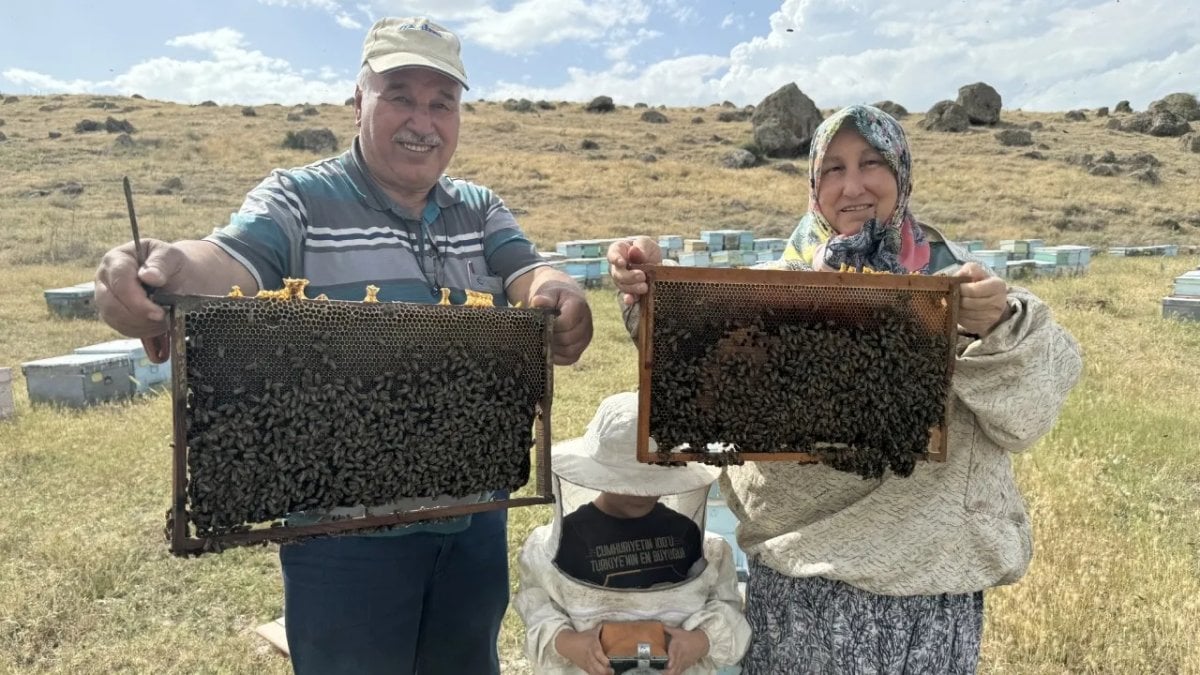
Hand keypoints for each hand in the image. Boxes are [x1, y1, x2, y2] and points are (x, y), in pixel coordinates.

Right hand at [95, 238, 185, 362]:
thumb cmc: (173, 264)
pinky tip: (157, 326)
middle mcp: (105, 279)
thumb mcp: (172, 257)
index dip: (137, 300)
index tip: (159, 312)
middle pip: (110, 304)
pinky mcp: (113, 314)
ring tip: (164, 322)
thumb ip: (161, 263)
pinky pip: (121, 328)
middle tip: (163, 319)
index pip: (119, 281)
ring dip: (141, 326)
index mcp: (117, 259)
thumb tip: (149, 276)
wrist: (179, 277)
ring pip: (114, 319)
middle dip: (138, 316)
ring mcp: (106, 298)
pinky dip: (141, 331)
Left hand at [530, 280, 592, 364]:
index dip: (552, 326)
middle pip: (569, 339)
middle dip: (552, 338)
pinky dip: (559, 357)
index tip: (541, 324)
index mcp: (579, 306)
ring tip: (544, 341)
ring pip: (571, 351)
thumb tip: (538, 301)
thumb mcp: (548, 292)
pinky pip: (571, 358)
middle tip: (540, 334)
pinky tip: (549, 349)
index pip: (566, 323)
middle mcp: (587, 322)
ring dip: (555, 349)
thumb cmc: (554, 297)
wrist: (563, 301)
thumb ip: (544, 297)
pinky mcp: (581, 347)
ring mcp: (586, 337)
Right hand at [554, 627, 612, 674]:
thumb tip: (610, 623)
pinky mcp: (585, 668)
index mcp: (593, 646)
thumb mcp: (591, 631)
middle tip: (612, 670)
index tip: (609, 662)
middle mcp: (590, 656)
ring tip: (610, 673)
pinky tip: (603, 674)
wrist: (567, 644)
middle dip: (606, 671)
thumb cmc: (581, 637)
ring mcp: (587, 663)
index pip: (598, 654)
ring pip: (595, 672)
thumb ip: (601, 629)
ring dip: (603, 674)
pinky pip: (592, 674)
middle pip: (597, 667)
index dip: (604, 660)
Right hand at [608, 236, 661, 304]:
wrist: (654, 262)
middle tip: (642, 276)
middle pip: (617, 273)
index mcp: (618, 250)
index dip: (615, 259)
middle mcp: (616, 266)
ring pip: (621, 285)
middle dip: (629, 276)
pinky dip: (628, 298)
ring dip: (632, 288)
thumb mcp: (646, 244)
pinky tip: (631, 300)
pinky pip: (626, 295)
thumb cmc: (646, 249)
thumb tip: (633, 250)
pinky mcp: (628, 290)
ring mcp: (621, 280)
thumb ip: (641, 247)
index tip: (622, 263)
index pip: (612, 254)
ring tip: (644, 287)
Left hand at [664, 626, 708, 674]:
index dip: (669, 664)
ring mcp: (682, 664)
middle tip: (660, 673)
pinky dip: (674, 673)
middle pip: (673, 669)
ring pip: (676, 672)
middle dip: (666, 672)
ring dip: (670, 673)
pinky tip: (670, 673)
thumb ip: (667, 629)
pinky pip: (678, 672)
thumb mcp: (678, 632)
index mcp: (676, 649)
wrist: (701, 643)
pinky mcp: (685, 666)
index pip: (672, 658)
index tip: (664, 666)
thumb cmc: (688, 637)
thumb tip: (659, 625)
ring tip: (663, 674)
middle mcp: (679, 658)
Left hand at [956, 262, 1012, 336]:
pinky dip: (959, 318)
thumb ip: (967, 271)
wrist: (991, 299)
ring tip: (951, 303)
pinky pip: (967, 323)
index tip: (953, 287)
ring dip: (955, 309)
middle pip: (969, 303)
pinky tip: (956, 311)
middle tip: (949, 296)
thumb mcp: (975, 271)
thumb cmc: (980, 283)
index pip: (974, 290)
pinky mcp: (985, 326)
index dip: (960, 289)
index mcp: (998, 285)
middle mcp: (999, 302)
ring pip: (966, 314)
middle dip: (956, 299)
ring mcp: (993, 316)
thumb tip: (956, 278)